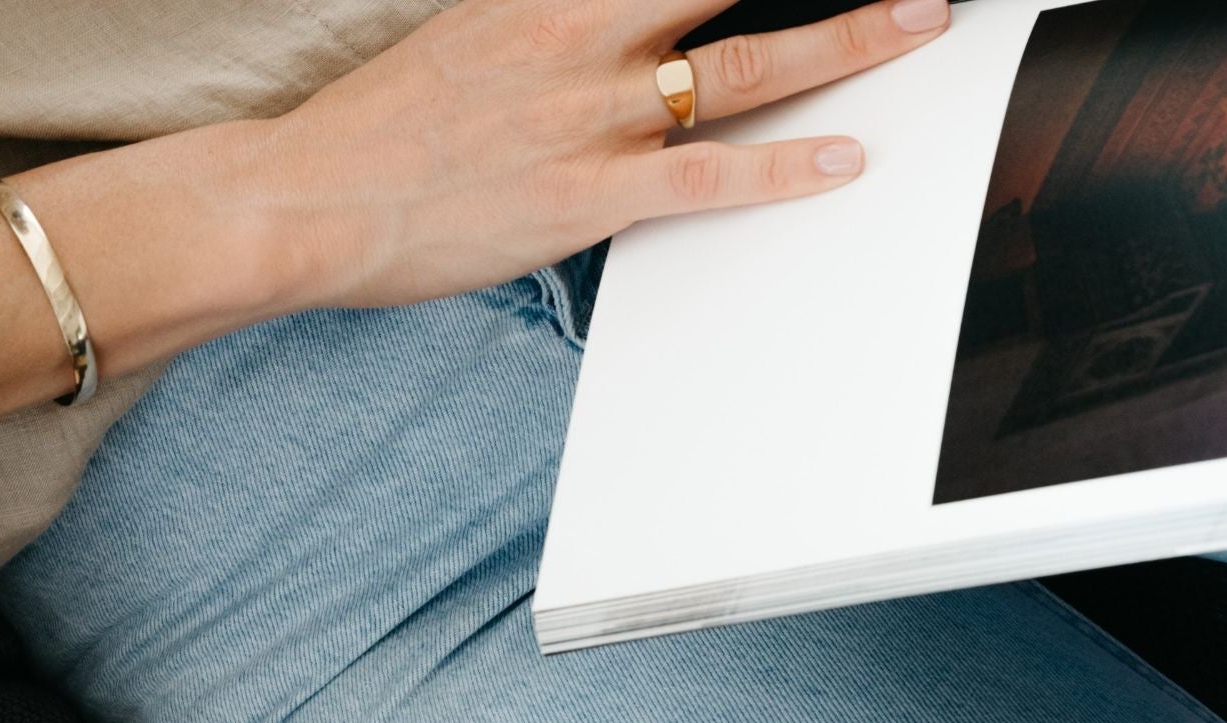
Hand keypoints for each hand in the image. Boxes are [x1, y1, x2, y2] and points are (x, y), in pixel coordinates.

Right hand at [261, 0, 951, 308]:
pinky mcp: (584, 197)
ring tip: (921, 17)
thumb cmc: (374, 134)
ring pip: (745, 65)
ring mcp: (587, 115)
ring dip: (846, 36)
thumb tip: (609, 21)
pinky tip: (844, 158)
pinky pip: (706, 176)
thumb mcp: (461, 37)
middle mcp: (580, 34)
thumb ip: (542, 19)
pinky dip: (783, 167)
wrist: (304, 200)